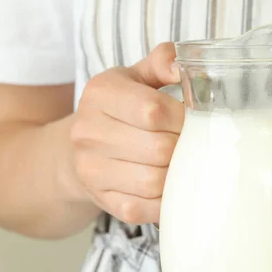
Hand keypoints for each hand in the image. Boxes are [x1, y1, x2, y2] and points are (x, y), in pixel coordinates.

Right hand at [70, 43, 183, 223]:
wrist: (79, 149)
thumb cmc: (121, 110)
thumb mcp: (136, 77)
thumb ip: (162, 62)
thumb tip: (182, 66)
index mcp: (100, 93)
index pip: (154, 110)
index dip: (183, 118)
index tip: (192, 120)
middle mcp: (88, 132)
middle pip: (159, 149)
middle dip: (185, 148)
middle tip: (191, 145)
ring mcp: (92, 170)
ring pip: (154, 182)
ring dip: (177, 175)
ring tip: (182, 163)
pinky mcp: (104, 201)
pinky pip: (146, 209)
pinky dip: (166, 200)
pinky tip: (171, 186)